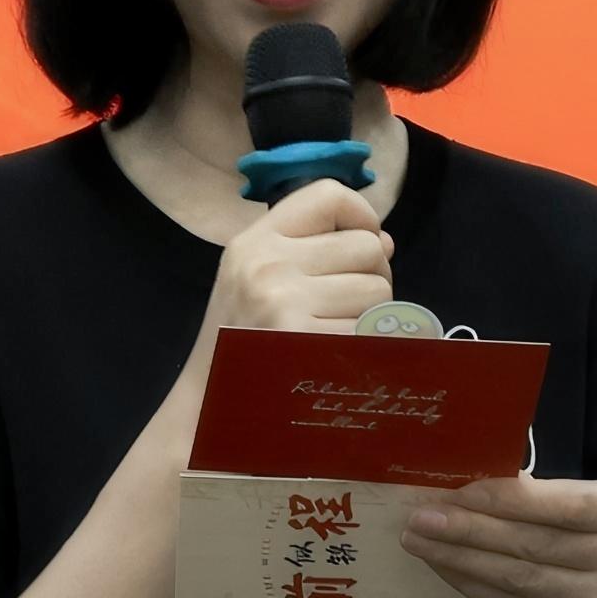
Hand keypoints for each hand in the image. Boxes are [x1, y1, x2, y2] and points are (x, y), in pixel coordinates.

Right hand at [197, 179, 393, 342]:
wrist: (210, 401)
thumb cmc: (242, 334)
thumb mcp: (257, 274)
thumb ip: (314, 248)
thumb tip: (386, 242)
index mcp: (255, 240)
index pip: (330, 195)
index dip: (362, 215)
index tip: (360, 243)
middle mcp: (268, 265)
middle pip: (368, 246)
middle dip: (372, 274)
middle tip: (347, 300)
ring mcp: (285, 304)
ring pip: (378, 291)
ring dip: (369, 313)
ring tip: (335, 329)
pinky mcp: (306, 343)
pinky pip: (371, 330)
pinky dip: (364, 344)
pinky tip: (335, 355)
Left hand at [399, 471, 596, 597]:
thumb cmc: (560, 535)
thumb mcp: (554, 505)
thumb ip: (522, 492)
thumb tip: (457, 476)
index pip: (564, 503)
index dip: (508, 499)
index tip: (457, 492)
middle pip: (534, 543)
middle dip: (470, 529)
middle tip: (421, 519)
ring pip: (518, 578)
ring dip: (460, 559)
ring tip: (419, 541)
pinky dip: (470, 585)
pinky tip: (443, 568)